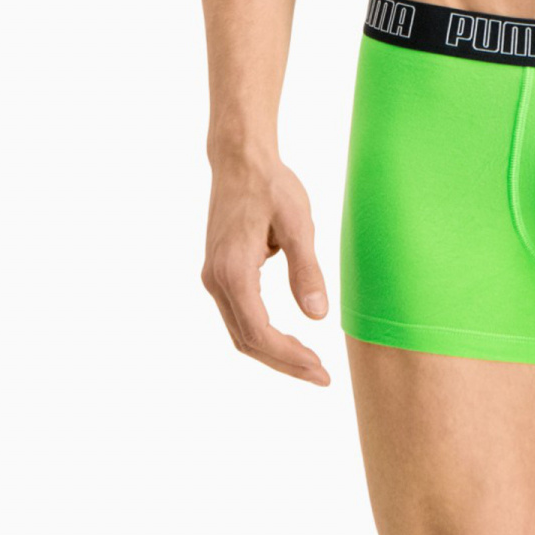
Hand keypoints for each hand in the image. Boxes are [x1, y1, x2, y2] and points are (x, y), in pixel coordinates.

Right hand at [200, 153, 331, 385]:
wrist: (240, 159)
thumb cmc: (272, 185)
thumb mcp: (299, 224)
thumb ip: (306, 270)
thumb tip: (317, 317)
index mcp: (234, 271)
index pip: (260, 332)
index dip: (290, 358)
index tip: (321, 370)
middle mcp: (215, 280)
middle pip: (246, 340)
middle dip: (284, 362)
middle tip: (321, 375)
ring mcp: (213, 277)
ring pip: (240, 332)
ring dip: (273, 352)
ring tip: (310, 362)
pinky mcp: (219, 272)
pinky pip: (238, 316)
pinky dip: (263, 334)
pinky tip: (289, 338)